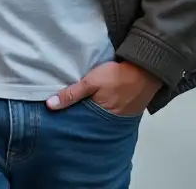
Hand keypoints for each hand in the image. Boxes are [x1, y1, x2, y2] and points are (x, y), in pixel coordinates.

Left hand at [46, 60, 160, 116]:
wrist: (146, 70)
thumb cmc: (117, 76)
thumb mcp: (91, 82)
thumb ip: (71, 94)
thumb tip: (49, 105)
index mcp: (100, 119)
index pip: (80, 124)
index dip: (68, 121)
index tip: (55, 119)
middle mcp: (109, 123)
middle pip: (88, 122)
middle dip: (77, 119)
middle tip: (61, 115)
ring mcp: (119, 117)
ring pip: (97, 118)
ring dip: (88, 113)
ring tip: (73, 109)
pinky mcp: (125, 110)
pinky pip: (107, 113)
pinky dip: (99, 110)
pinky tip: (91, 104)